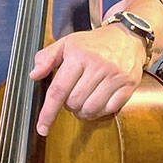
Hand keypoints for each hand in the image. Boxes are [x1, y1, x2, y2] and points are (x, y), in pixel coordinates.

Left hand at [30, 23, 144, 134]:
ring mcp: (115, 76)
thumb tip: (34, 75)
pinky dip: (100, 111)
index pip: (59, 90)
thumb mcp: (67, 43)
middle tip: (71, 96)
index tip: (42, 128)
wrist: (128, 35)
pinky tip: (97, 102)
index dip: (48, 112)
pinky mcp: (128, 84)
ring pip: (91, 108)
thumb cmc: (94, 42)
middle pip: (74, 102)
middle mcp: (98, 65)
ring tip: (83, 101)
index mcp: (79, 55)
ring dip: (83, 111)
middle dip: (69, 106)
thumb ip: (47, 57)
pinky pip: (110, 109)